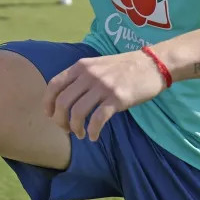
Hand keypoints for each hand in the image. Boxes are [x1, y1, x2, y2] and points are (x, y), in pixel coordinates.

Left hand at [43, 49, 166, 141]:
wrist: (152, 64)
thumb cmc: (124, 67)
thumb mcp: (98, 65)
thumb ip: (82, 77)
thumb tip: (66, 98)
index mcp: (81, 66)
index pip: (54, 85)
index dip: (48, 103)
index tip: (50, 116)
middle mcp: (89, 75)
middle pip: (62, 102)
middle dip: (60, 121)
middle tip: (67, 130)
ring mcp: (103, 86)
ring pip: (77, 112)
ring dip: (75, 128)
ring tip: (81, 134)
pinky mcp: (117, 99)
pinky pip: (97, 119)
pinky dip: (92, 131)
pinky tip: (94, 136)